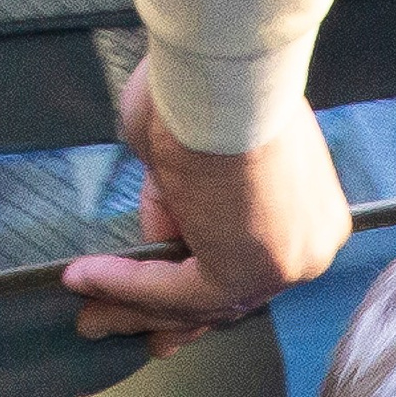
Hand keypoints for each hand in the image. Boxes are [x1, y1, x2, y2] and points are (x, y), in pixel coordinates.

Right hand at [61, 64, 351, 351]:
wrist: (223, 75)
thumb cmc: (212, 88)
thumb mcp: (191, 157)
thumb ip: (181, 200)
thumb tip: (162, 230)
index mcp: (309, 213)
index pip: (246, 261)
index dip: (193, 281)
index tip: (153, 294)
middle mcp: (308, 247)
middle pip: (225, 296)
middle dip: (163, 315)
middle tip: (112, 322)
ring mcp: (282, 264)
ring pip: (198, 300)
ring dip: (131, 305)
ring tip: (86, 311)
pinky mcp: (246, 272)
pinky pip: (177, 290)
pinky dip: (126, 285)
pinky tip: (86, 277)